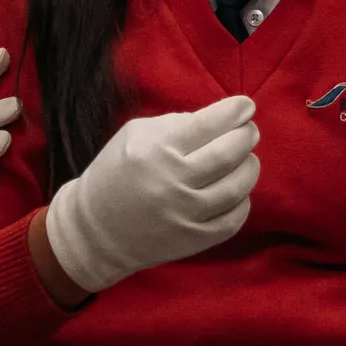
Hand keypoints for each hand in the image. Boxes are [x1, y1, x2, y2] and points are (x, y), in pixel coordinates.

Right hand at [42, 95, 259, 293]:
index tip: (246, 105)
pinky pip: (234, 218)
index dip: (234, 111)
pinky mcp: (195, 239)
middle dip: (247, 136)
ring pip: (238, 186)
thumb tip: (216, 120)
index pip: (207, 124)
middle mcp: (174, 182)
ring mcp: (186, 214)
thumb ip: (173, 124)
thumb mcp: (132, 135)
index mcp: (156, 150)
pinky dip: (243, 200)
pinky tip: (236, 190)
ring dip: (250, 166)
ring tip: (246, 158)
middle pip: (228, 153)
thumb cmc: (115, 173)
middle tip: (249, 130)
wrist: (96, 230)